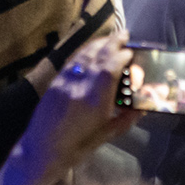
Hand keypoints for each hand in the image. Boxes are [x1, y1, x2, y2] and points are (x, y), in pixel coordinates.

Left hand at [15, 35, 139, 183]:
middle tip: (125, 34)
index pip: (110, 68)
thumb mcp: (105, 136)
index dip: (121, 55)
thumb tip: (142, 108)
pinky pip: (72, 61)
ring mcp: (65, 82)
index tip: (131, 51)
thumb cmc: (76, 148)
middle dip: (112, 43)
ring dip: (98, 44)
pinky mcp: (54, 82)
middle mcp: (80, 86)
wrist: (41, 151)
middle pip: (98, 56)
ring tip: (110, 38)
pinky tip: (90, 50)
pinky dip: (84, 53)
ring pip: (84, 55)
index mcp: (95, 101)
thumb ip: (125, 120)